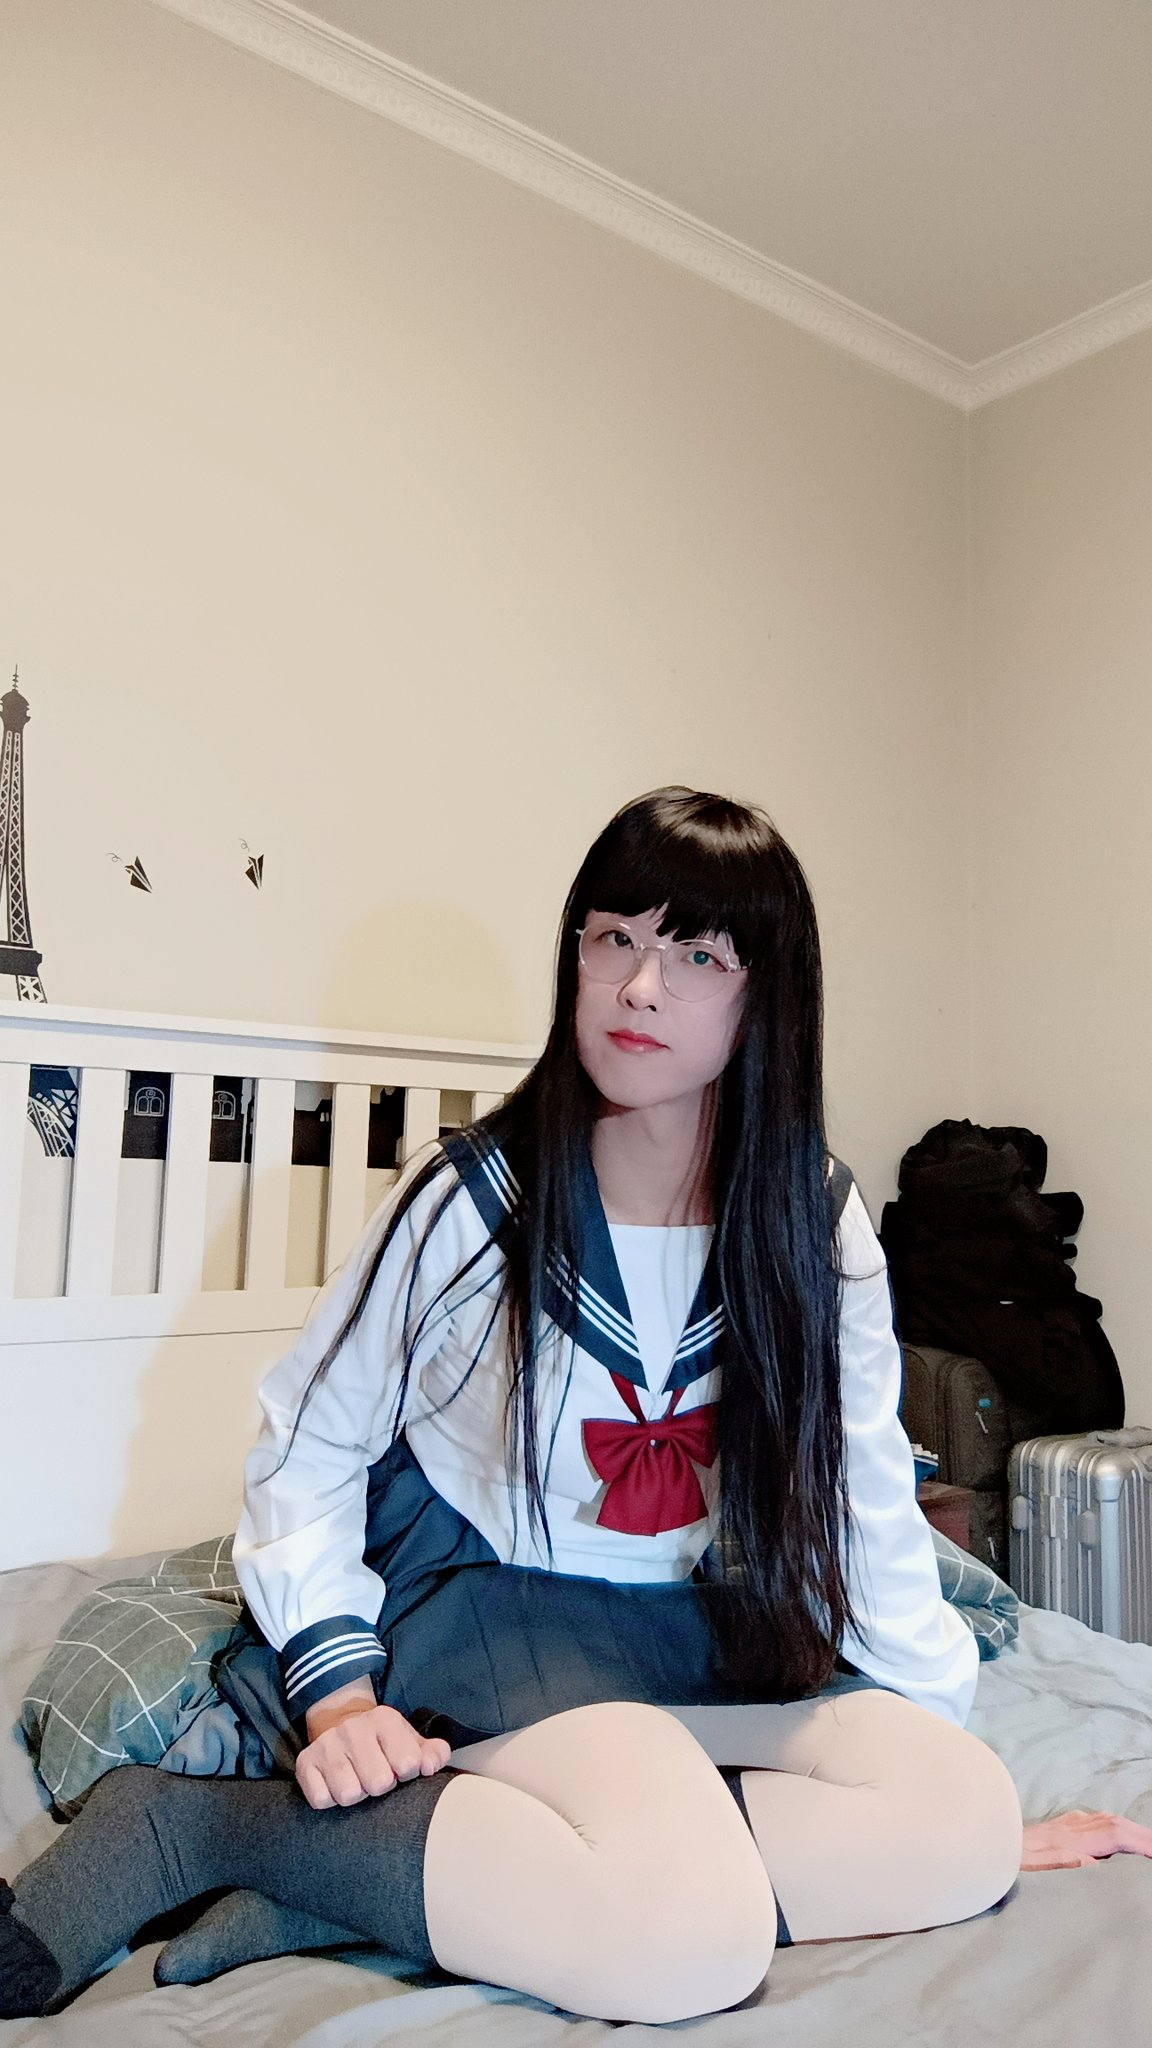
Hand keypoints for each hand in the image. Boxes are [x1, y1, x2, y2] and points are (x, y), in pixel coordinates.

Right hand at [296, 1700, 451, 1810]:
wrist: (342, 1727)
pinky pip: (321, 1799)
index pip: (408, 1763)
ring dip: (356, 1795)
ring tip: (357, 1781)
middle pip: (378, 1783)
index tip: (401, 1770)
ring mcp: (327, 1744)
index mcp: (385, 1720)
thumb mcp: (413, 1743)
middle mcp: (354, 1728)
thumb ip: (434, 1754)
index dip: (407, 1774)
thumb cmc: (385, 1745)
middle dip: (380, 1787)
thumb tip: (430, 1766)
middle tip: (376, 1778)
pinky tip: (335, 1785)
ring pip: (349, 1794)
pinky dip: (330, 1799)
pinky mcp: (305, 1762)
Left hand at [1020, 1809, 1151, 1870]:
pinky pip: (1098, 1820)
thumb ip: (1065, 1862)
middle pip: (1118, 1824)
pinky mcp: (1064, 1824)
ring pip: (1109, 1820)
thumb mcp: (1038, 1866)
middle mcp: (1075, 1826)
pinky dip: (1116, 1826)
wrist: (994, 1841)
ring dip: (1132, 1830)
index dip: (1140, 1842)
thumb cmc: (1014, 1858)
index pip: (1116, 1835)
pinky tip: (1118, 1832)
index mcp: (1073, 1838)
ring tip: (1147, 1842)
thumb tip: (1092, 1862)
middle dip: (1142, 1835)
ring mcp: (1070, 1823)